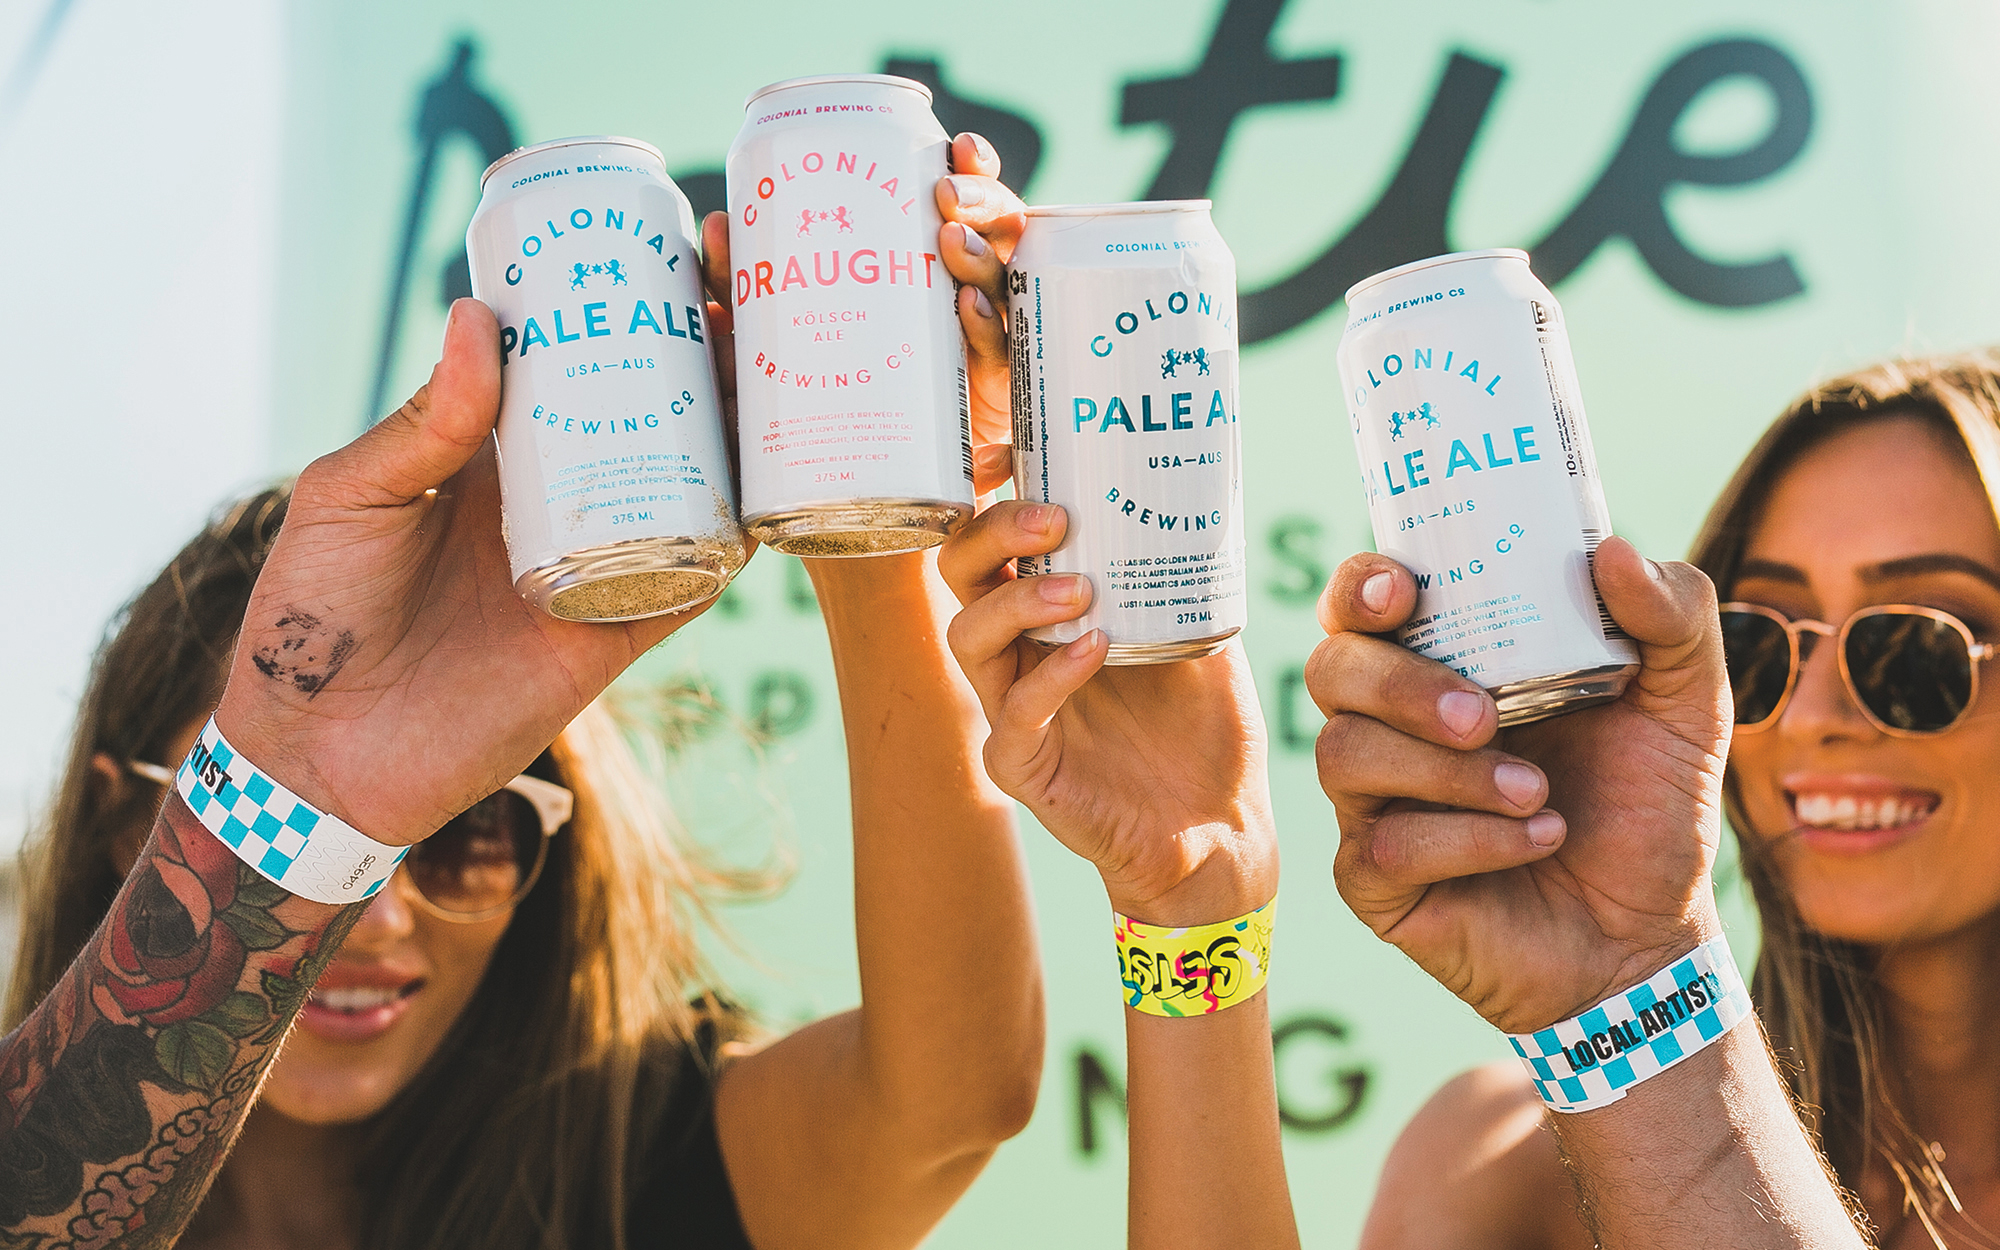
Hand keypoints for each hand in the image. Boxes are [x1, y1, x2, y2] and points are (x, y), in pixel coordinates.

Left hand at [216, 300, 726, 843]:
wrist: (322, 758)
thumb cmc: (312, 618)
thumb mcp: (349, 497)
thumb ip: (421, 424)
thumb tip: (478, 318)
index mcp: (495, 453)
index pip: (581, 364)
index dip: (629, 309)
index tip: (667, 248)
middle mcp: (561, 498)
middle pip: (656, 411)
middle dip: (707, 351)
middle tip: (738, 290)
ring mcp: (598, 562)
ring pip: (693, 482)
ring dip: (742, 427)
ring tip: (776, 364)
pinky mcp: (619, 633)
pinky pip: (697, 576)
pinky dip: (739, 531)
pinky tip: (775, 480)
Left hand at [698, 132, 1025, 501]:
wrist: (841, 509)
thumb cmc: (808, 415)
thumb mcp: (767, 350)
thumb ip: (745, 294)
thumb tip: (719, 224)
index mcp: (928, 271)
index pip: (964, 208)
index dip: (972, 170)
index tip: (958, 144)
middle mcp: (964, 299)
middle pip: (994, 233)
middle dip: (981, 200)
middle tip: (945, 190)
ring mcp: (978, 348)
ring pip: (1002, 284)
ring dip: (981, 254)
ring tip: (949, 239)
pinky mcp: (983, 401)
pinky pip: (997, 357)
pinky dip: (984, 327)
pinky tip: (965, 306)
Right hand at [939, 500, 1276, 924]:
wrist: (1220, 823)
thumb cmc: (1203, 725)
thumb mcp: (1199, 624)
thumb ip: (1181, 568)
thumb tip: (1202, 482)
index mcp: (1044, 612)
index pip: (988, 540)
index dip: (987, 493)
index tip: (1013, 453)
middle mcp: (1016, 653)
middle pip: (960, 573)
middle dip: (995, 532)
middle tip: (1054, 517)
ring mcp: (1012, 710)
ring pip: (968, 636)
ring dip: (1019, 599)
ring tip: (1081, 589)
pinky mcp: (1023, 767)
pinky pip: (1013, 716)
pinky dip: (1050, 677)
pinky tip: (1094, 651)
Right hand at [1309, 537, 1731, 1031]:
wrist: (1648, 938)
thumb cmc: (1647, 810)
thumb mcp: (1685, 704)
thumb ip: (1672, 616)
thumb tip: (1611, 551)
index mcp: (1443, 662)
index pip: (1361, 602)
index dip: (1359, 585)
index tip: (1402, 592)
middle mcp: (1390, 725)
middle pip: (1330, 668)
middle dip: (1400, 684)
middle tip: (1485, 717)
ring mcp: (1373, 803)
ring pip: (1344, 754)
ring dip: (1448, 772)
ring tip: (1537, 795)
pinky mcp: (1373, 880)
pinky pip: (1384, 843)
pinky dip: (1469, 839)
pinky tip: (1536, 840)